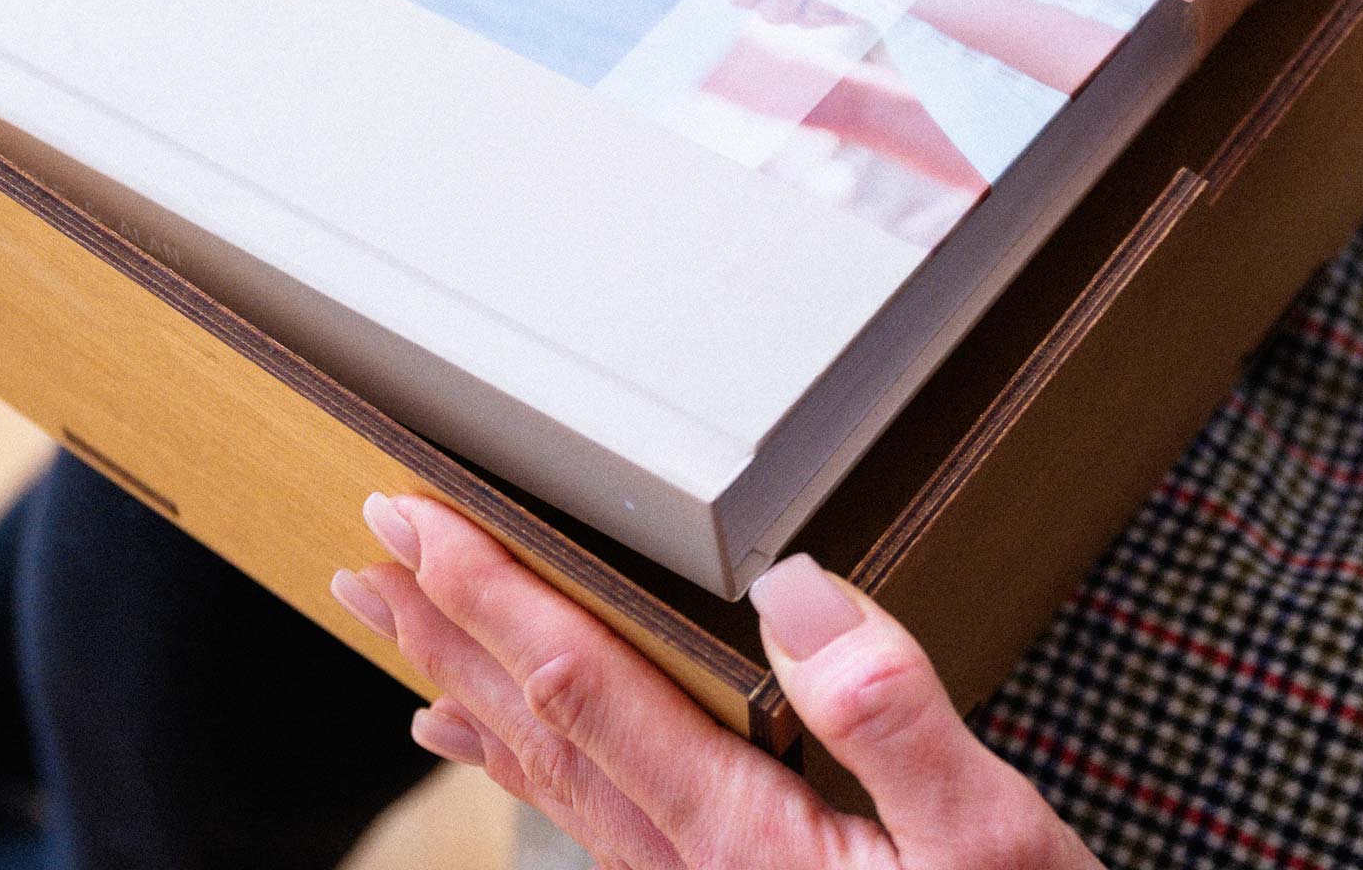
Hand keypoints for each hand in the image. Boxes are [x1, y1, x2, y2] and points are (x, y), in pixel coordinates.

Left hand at [331, 496, 1101, 869]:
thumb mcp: (994, 840)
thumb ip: (892, 715)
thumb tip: (796, 590)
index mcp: (748, 840)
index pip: (586, 689)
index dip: (492, 597)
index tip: (417, 524)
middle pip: (542, 733)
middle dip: (449, 636)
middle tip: (369, 559)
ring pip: (557, 781)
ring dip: (475, 691)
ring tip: (406, 637)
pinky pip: (598, 821)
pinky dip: (536, 764)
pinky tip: (513, 746)